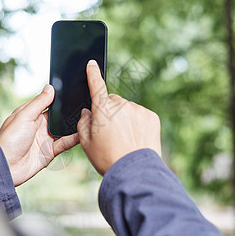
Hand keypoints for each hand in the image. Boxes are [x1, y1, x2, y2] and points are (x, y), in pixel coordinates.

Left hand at [0, 85, 78, 185]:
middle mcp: (39, 125)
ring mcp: (45, 138)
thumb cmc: (9, 140)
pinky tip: (83, 133)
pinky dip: (74, 139)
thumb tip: (50, 88)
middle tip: (85, 104)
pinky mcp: (50, 151)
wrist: (7, 167)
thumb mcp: (24, 116)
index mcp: (30, 114)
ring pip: (64, 129)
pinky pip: (65, 143)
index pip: (48, 103)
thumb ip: (39, 103)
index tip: (73, 91)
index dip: (59, 98)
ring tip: (88, 117)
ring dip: (74, 125)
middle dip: (70, 112)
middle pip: (59, 116)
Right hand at [77, 60, 160, 174]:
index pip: (96, 85)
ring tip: (124, 139)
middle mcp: (121, 105)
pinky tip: (135, 138)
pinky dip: (137, 123)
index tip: (92, 64)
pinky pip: (140, 115)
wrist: (134, 171)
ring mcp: (138, 110)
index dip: (93, 73)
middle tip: (109, 132)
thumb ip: (83, 123)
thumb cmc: (107, 158)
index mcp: (102, 109)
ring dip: (124, 118)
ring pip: (127, 109)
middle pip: (112, 102)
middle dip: (109, 111)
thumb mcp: (86, 143)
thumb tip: (88, 112)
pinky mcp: (151, 117)